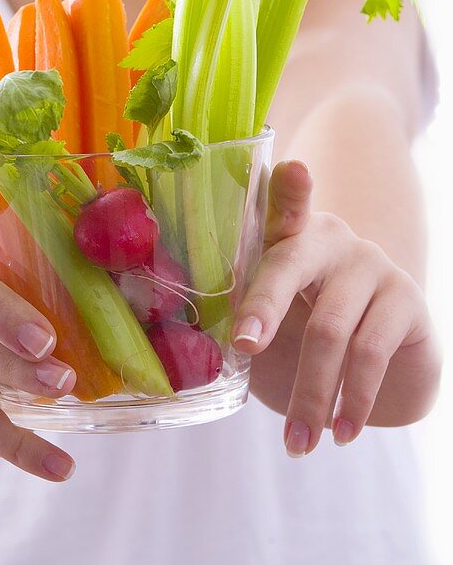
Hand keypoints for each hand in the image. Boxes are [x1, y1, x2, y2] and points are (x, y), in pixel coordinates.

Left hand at [230, 160, 438, 456]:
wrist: (373, 375)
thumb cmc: (301, 341)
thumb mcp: (270, 330)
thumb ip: (243, 320)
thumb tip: (204, 345)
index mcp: (285, 236)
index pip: (279, 207)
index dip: (284, 189)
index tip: (290, 169)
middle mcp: (329, 238)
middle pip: (290, 264)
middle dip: (263, 306)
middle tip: (244, 347)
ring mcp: (371, 263)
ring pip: (330, 329)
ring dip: (310, 394)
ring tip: (298, 442)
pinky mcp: (407, 299)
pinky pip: (372, 351)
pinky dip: (353, 400)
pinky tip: (341, 432)